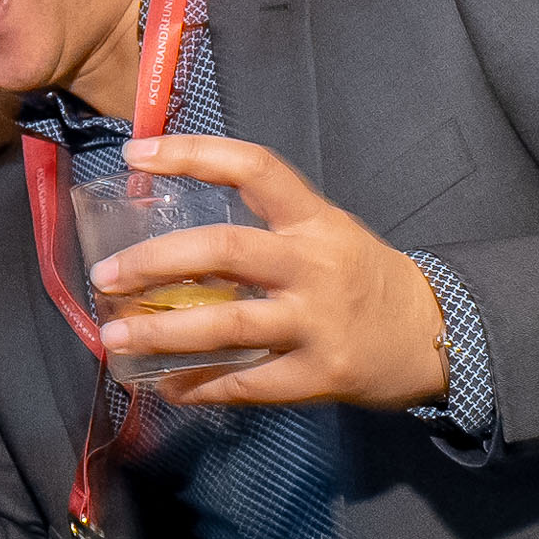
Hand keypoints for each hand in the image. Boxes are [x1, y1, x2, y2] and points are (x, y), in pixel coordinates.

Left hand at [98, 136, 450, 409]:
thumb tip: (169, 251)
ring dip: (162, 334)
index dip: (193, 154)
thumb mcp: (326, 236)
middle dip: (155, 261)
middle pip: (226, 250)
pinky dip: (201, 386)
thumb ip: (262, 235)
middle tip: (106, 275)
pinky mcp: (321, 375)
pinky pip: (248, 383)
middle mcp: (316, 264)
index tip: (137, 152)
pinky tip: (167, 386)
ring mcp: (319, 322)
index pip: (254, 167)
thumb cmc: (362, 280)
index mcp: (316, 219)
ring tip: (114, 340)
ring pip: (229, 324)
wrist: (432, 335)